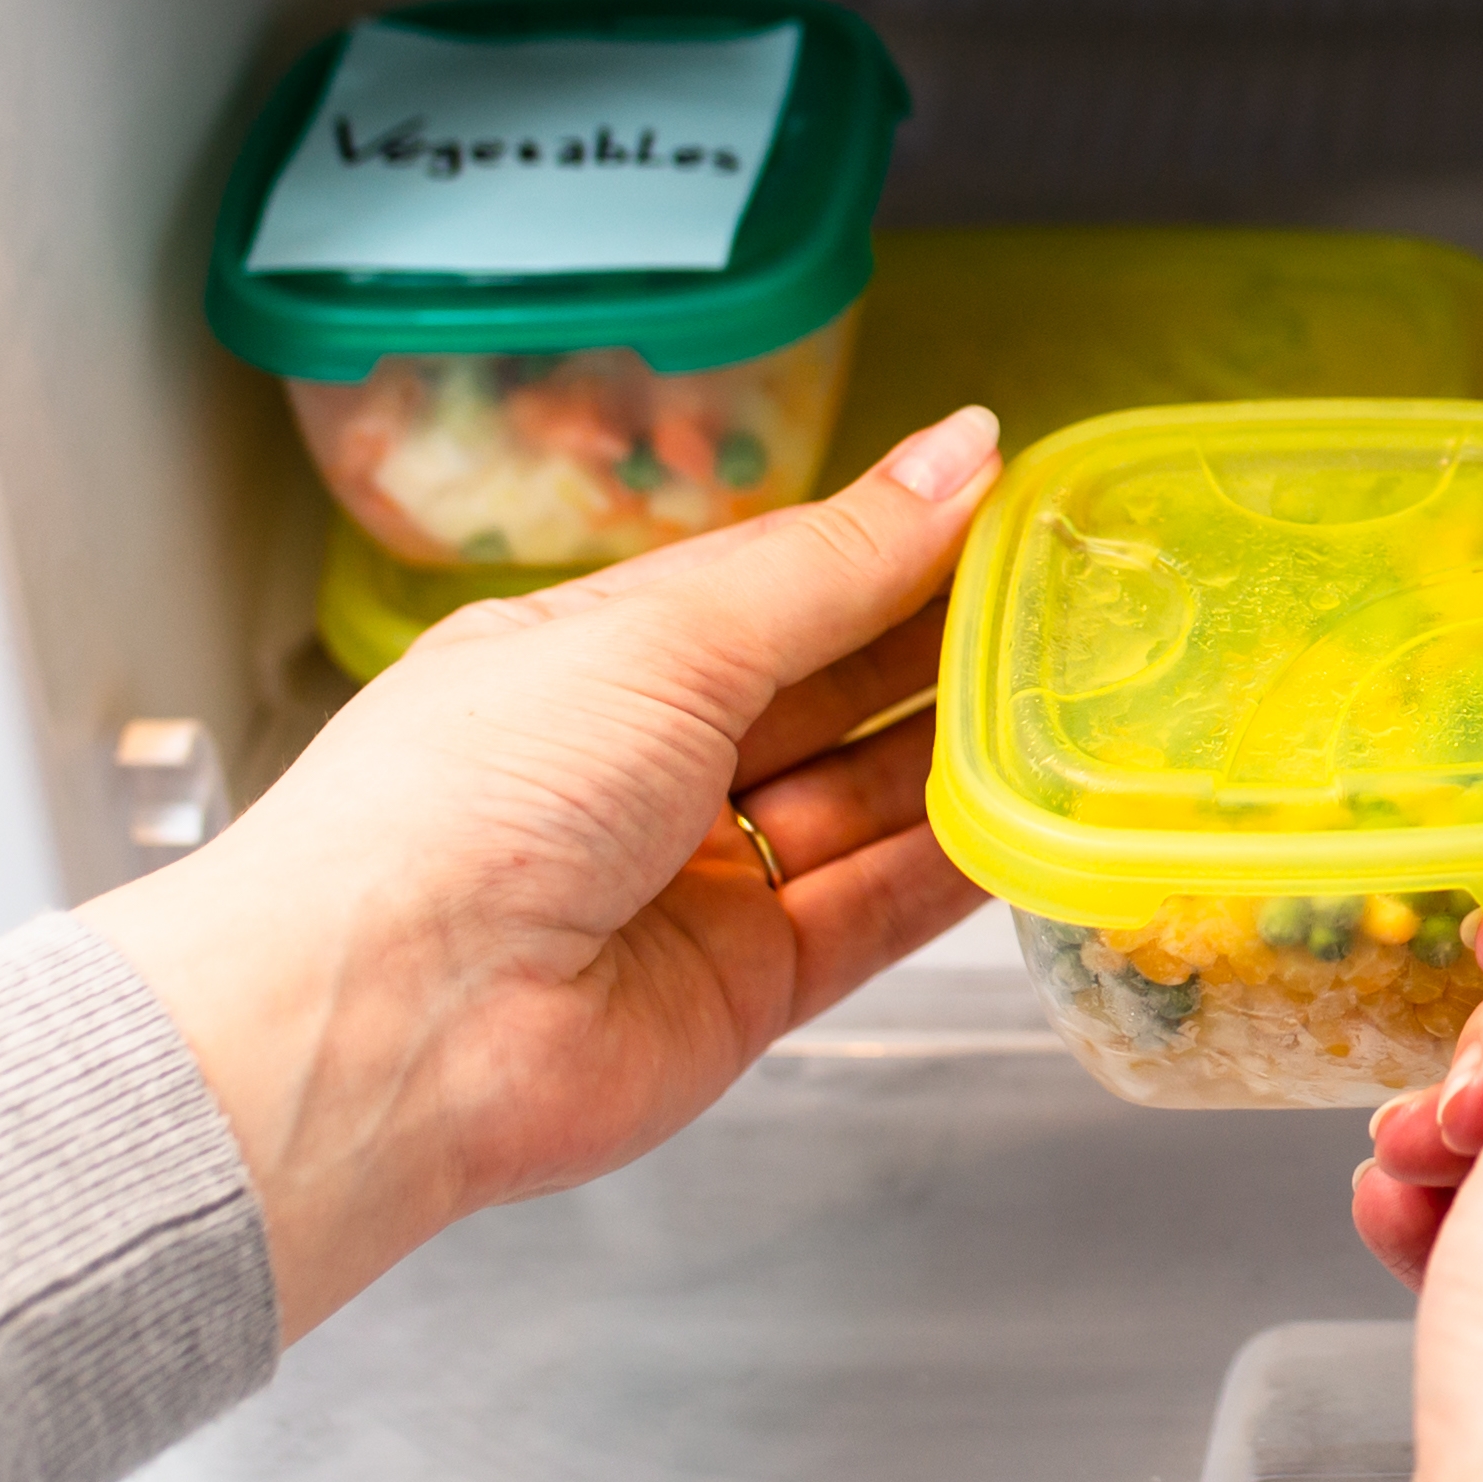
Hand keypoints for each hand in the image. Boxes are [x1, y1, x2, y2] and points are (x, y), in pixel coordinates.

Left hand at [80, 408, 1001, 1338]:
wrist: (389, 1028)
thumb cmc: (472, 799)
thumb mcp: (665, 638)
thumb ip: (835, 563)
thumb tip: (959, 453)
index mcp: (599, 655)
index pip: (779, 580)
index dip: (895, 543)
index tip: (1016, 507)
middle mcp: (649, 765)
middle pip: (832, 689)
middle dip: (946, 645)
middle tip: (1085, 597)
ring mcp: (701, 879)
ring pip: (867, 799)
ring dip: (967, 750)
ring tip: (1093, 690)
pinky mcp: (747, 987)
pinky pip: (877, 911)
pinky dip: (958, 865)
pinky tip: (1042, 811)